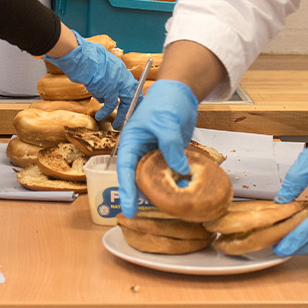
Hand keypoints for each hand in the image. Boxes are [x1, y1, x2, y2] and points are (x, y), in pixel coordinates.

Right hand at [46, 34, 139, 119]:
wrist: (80, 56)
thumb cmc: (85, 56)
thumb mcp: (99, 62)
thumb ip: (104, 73)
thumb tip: (102, 85)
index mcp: (120, 67)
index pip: (133, 85)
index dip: (133, 97)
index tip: (130, 105)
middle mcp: (122, 75)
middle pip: (133, 95)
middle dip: (131, 109)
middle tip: (128, 119)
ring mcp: (117, 83)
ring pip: (123, 103)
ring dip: (118, 114)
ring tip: (115, 124)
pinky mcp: (109, 90)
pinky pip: (110, 105)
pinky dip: (105, 112)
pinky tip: (99, 117)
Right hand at [114, 79, 198, 216]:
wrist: (180, 93)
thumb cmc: (165, 102)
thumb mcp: (166, 123)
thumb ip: (170, 146)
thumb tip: (180, 170)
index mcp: (131, 142)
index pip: (125, 171)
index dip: (126, 191)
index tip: (128, 210)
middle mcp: (140, 152)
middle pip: (137, 178)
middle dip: (142, 196)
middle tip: (148, 214)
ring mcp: (154, 155)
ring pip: (154, 178)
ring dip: (160, 191)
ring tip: (167, 208)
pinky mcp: (168, 156)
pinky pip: (169, 172)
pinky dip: (174, 182)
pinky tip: (182, 193)